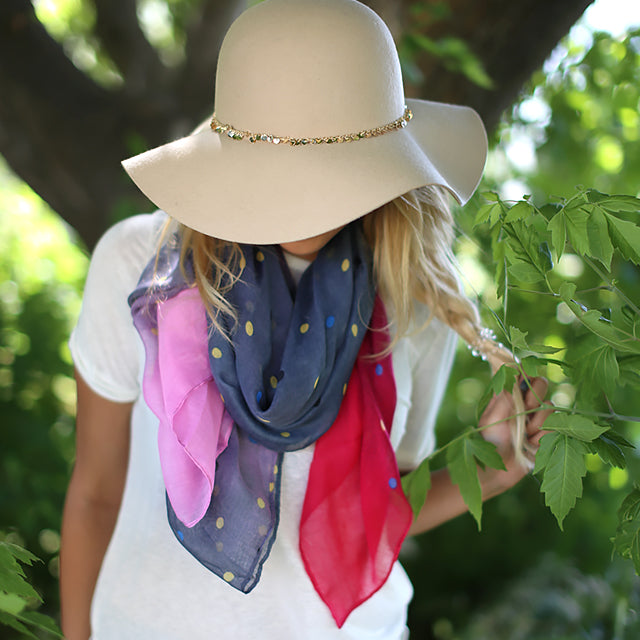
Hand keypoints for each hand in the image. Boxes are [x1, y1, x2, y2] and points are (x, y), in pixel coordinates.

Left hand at [478, 376, 552, 499]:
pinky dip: (541, 436)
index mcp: (509, 395)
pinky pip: (555, 426)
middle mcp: (524, 403)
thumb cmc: (489, 442)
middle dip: (533, 399)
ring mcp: (536, 418)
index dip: (526, 374)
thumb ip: (505, 395)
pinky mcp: (547, 433)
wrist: (496, 469)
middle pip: (541, 384)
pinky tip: (530, 444)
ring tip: (523, 435)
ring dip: (536, 422)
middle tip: (521, 413)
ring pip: (550, 406)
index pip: (523, 374)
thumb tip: (513, 370)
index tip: (524, 383)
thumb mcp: (492, 417)